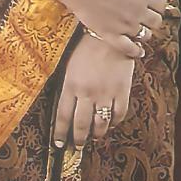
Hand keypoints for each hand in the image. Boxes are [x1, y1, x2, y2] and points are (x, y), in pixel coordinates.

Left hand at [53, 31, 134, 148]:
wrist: (111, 35)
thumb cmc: (87, 48)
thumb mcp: (69, 66)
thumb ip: (68, 87)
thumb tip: (65, 108)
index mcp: (71, 85)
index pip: (62, 116)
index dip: (60, 133)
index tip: (59, 144)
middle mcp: (87, 93)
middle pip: (81, 125)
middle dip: (78, 139)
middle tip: (77, 145)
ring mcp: (105, 94)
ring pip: (100, 125)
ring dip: (96, 134)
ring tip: (94, 136)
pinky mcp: (122, 91)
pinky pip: (118, 115)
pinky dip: (114, 122)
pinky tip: (110, 122)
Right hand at [59, 0, 166, 60]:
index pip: (162, 4)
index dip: (158, 3)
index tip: (153, 2)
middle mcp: (138, 12)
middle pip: (156, 21)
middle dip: (153, 17)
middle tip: (147, 15)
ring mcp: (125, 25)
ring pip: (145, 35)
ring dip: (145, 32)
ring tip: (139, 28)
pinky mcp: (111, 35)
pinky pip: (128, 48)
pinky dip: (136, 51)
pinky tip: (139, 52)